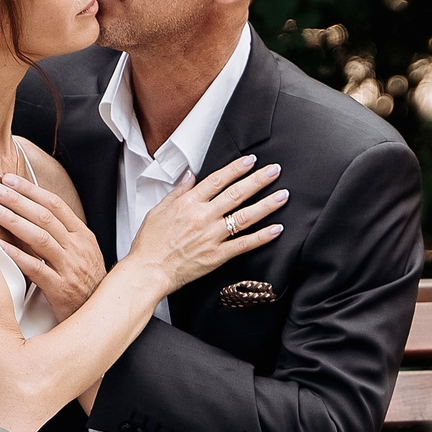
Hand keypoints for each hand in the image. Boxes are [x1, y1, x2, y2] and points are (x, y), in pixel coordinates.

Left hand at [0, 174, 106, 316]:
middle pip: (45, 217)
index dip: (31, 190)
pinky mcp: (61, 289)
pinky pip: (37, 269)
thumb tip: (30, 212)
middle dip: (18, 200)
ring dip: (15, 222)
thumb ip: (60, 233)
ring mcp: (70, 268)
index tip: (10, 181)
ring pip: (40, 238)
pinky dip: (18, 256)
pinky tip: (2, 247)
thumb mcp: (81, 252)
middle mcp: (77, 248)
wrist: (101, 314)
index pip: (55, 205)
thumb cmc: (86, 283)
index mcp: (82, 236)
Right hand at [128, 156, 287, 291]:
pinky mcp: (217, 255)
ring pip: (245, 216)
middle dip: (258, 180)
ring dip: (266, 204)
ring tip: (282, 195)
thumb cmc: (150, 243)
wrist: (148, 270)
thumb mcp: (158, 210)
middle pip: (236, 194)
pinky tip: (276, 229)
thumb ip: (178, 192)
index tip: (250, 161)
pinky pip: (244, 244)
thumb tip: (190, 177)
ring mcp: (212, 236)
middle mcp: (203, 217)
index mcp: (189, 203)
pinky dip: (262, 236)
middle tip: (274, 171)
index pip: (217, 180)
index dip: (236, 168)